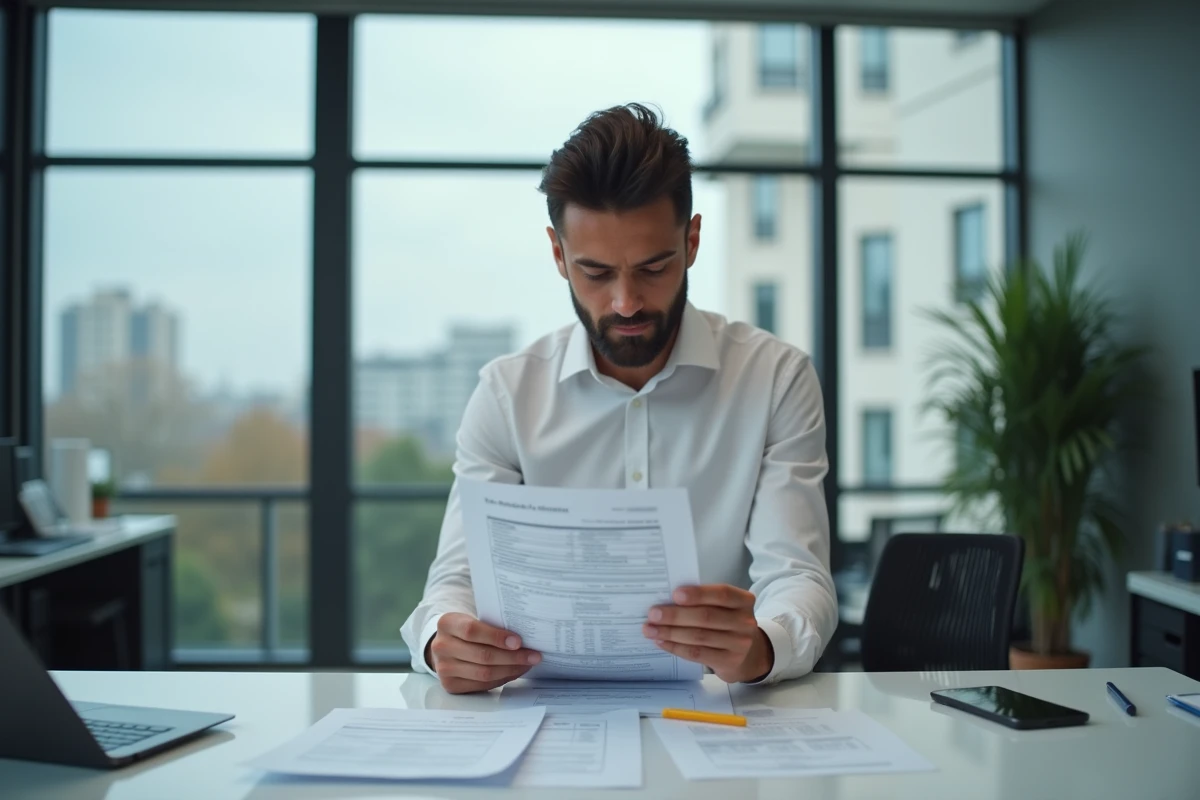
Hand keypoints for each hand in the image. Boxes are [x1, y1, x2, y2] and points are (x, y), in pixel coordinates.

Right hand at [427, 613, 541, 693]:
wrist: (446, 646)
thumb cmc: (466, 630)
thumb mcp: (473, 620)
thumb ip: (492, 626)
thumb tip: (523, 640)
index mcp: (446, 624)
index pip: (472, 631)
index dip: (497, 637)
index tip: (519, 641)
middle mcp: (441, 646)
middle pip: (482, 655)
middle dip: (512, 657)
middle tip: (533, 655)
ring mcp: (444, 668)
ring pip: (484, 673)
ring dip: (511, 669)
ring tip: (527, 664)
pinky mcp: (450, 685)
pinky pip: (482, 684)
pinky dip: (502, 679)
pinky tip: (514, 671)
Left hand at [643, 584, 773, 682]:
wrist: (749, 653)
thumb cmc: (727, 622)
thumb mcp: (725, 607)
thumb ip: (704, 601)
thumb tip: (667, 599)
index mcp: (744, 600)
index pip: (722, 594)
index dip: (698, 594)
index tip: (675, 594)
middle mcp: (745, 621)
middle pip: (706, 617)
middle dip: (676, 615)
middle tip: (653, 614)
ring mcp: (739, 644)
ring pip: (699, 637)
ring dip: (670, 632)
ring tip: (650, 629)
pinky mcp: (729, 661)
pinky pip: (697, 653)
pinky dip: (676, 647)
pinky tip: (662, 642)